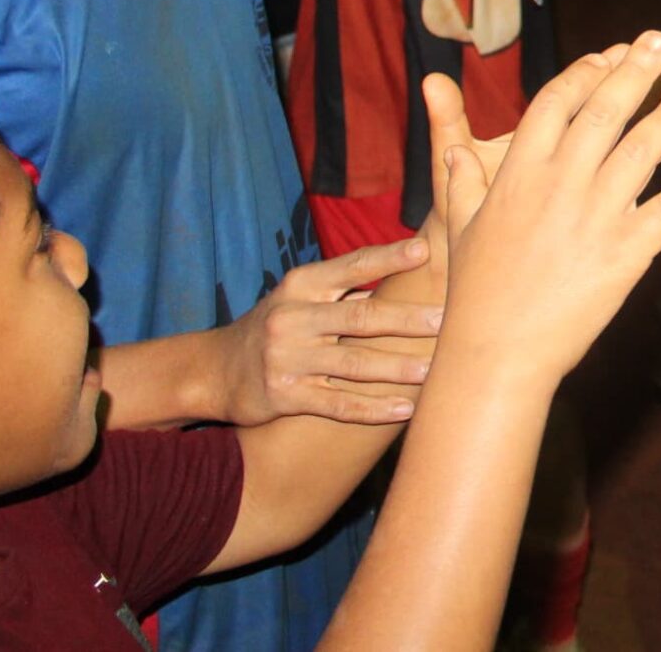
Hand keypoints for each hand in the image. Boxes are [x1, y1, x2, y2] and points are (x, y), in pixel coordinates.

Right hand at [211, 239, 444, 425]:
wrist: (214, 370)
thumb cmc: (279, 325)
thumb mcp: (301, 296)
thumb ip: (347, 285)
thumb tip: (411, 263)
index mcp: (302, 285)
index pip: (352, 266)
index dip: (388, 258)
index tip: (425, 250)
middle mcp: (293, 318)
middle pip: (360, 318)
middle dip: (406, 321)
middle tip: (446, 322)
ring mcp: (288, 359)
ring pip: (354, 365)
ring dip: (397, 369)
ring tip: (434, 372)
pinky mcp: (285, 396)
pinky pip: (337, 404)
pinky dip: (373, 408)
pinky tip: (404, 409)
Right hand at [431, 32, 660, 392]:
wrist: (496, 355)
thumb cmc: (476, 293)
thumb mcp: (462, 228)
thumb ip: (464, 183)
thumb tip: (453, 149)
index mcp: (518, 173)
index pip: (556, 103)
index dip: (584, 73)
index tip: (608, 53)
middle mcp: (559, 185)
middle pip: (605, 112)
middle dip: (637, 71)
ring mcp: (595, 217)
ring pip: (642, 151)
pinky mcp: (625, 254)